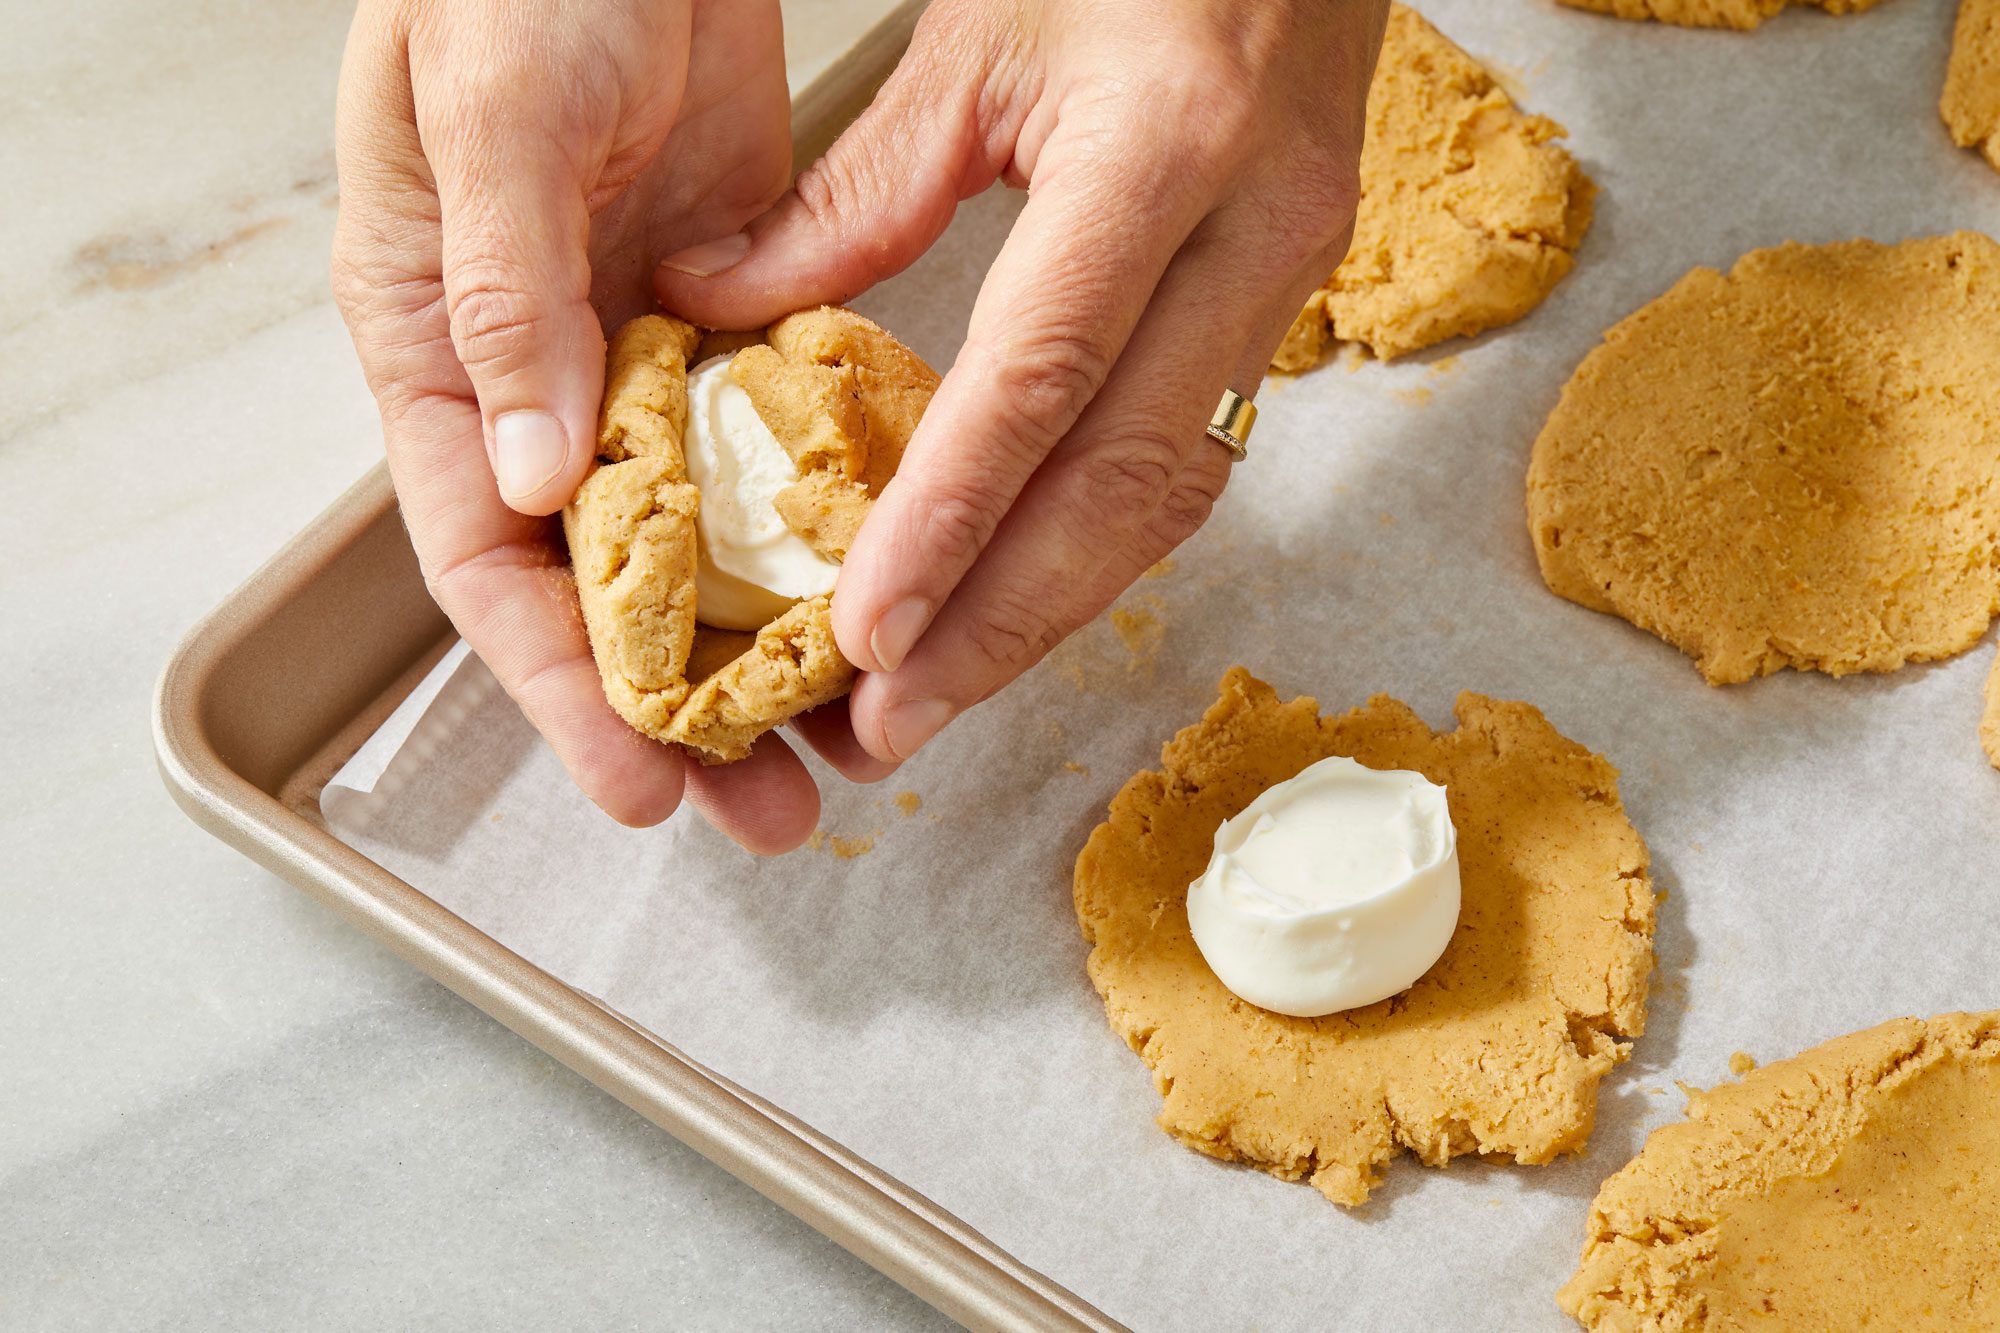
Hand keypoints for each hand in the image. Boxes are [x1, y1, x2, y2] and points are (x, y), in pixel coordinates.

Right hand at [333, 0, 885, 850]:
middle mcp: (538, 382)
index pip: (487, 563)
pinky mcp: (729, 318)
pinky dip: (815, 525)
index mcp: (440, 354)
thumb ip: (509, 297)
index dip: (557, 688)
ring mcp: (637, 358)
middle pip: (600, 588)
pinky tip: (878, 588)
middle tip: (764, 807)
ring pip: (698, 540)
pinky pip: (771, 449)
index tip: (635, 783)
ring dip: (761, 641)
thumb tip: (534, 479)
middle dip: (677, 708)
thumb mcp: (495, 119)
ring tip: (838, 741)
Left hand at [659, 0, 1385, 763]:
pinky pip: (1194, 456)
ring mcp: (1290, 277)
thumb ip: (860, 189)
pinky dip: (1096, 546)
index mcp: (1162, 147)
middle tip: (892, 723)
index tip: (870, 636)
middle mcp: (1251, 233)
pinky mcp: (1290, 305)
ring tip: (935, 694)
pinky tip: (1018, 602)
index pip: (1045, 378)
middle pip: (1126, 481)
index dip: (955, 521)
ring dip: (1051, 611)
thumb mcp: (975, 35)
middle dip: (1003, 623)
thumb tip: (728, 304)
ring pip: (1173, 496)